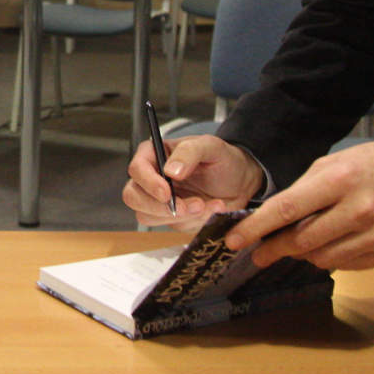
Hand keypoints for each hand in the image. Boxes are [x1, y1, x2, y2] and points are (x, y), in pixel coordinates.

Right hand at [122, 134, 263, 232]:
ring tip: (205, 205)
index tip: (167, 193)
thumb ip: (189, 152)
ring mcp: (158, 200)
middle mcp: (151, 177)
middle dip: (159, 207)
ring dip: (179, 216)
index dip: (148, 183)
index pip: (137, 169)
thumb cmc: (223, 159)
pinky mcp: (169, 218)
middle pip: (133, 197)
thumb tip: (170, 170)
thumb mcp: (211, 147)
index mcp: (154, 154)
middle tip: (188, 207)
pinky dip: (192, 222)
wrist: (239, 182)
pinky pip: (172, 226)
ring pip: (149, 217)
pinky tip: (209, 209)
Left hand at [224, 139, 373, 271]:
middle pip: (301, 239)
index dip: (257, 228)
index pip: (287, 208)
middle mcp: (358, 210)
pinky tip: (327, 245)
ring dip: (302, 254)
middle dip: (274, 247)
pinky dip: (327, 258)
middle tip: (259, 251)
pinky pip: (343, 265)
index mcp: (340, 180)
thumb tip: (271, 220)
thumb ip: (303, 190)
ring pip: (320, 258)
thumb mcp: (335, 163)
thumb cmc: (373, 166)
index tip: (235, 240)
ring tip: (296, 243)